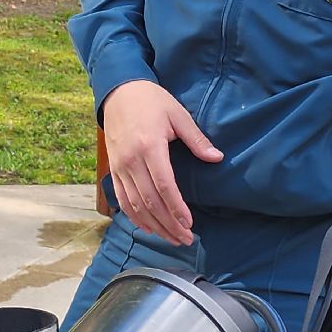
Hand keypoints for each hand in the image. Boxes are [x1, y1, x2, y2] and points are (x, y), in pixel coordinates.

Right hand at [102, 79, 222, 245]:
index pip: (164, 186)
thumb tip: (217, 158)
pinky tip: (147, 227)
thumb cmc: (151, 101)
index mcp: (149, 146)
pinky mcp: (113, 169)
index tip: (189, 224)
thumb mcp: (177, 114)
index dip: (176, 208)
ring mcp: (119, 166)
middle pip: (149, 201)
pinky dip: (134, 216)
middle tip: (185, 239)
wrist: (118, 92)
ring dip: (153, 225)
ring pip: (135, 204)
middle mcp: (131, 160)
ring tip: (170, 238)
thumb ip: (196, 139)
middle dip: (168, 224)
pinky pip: (122, 199)